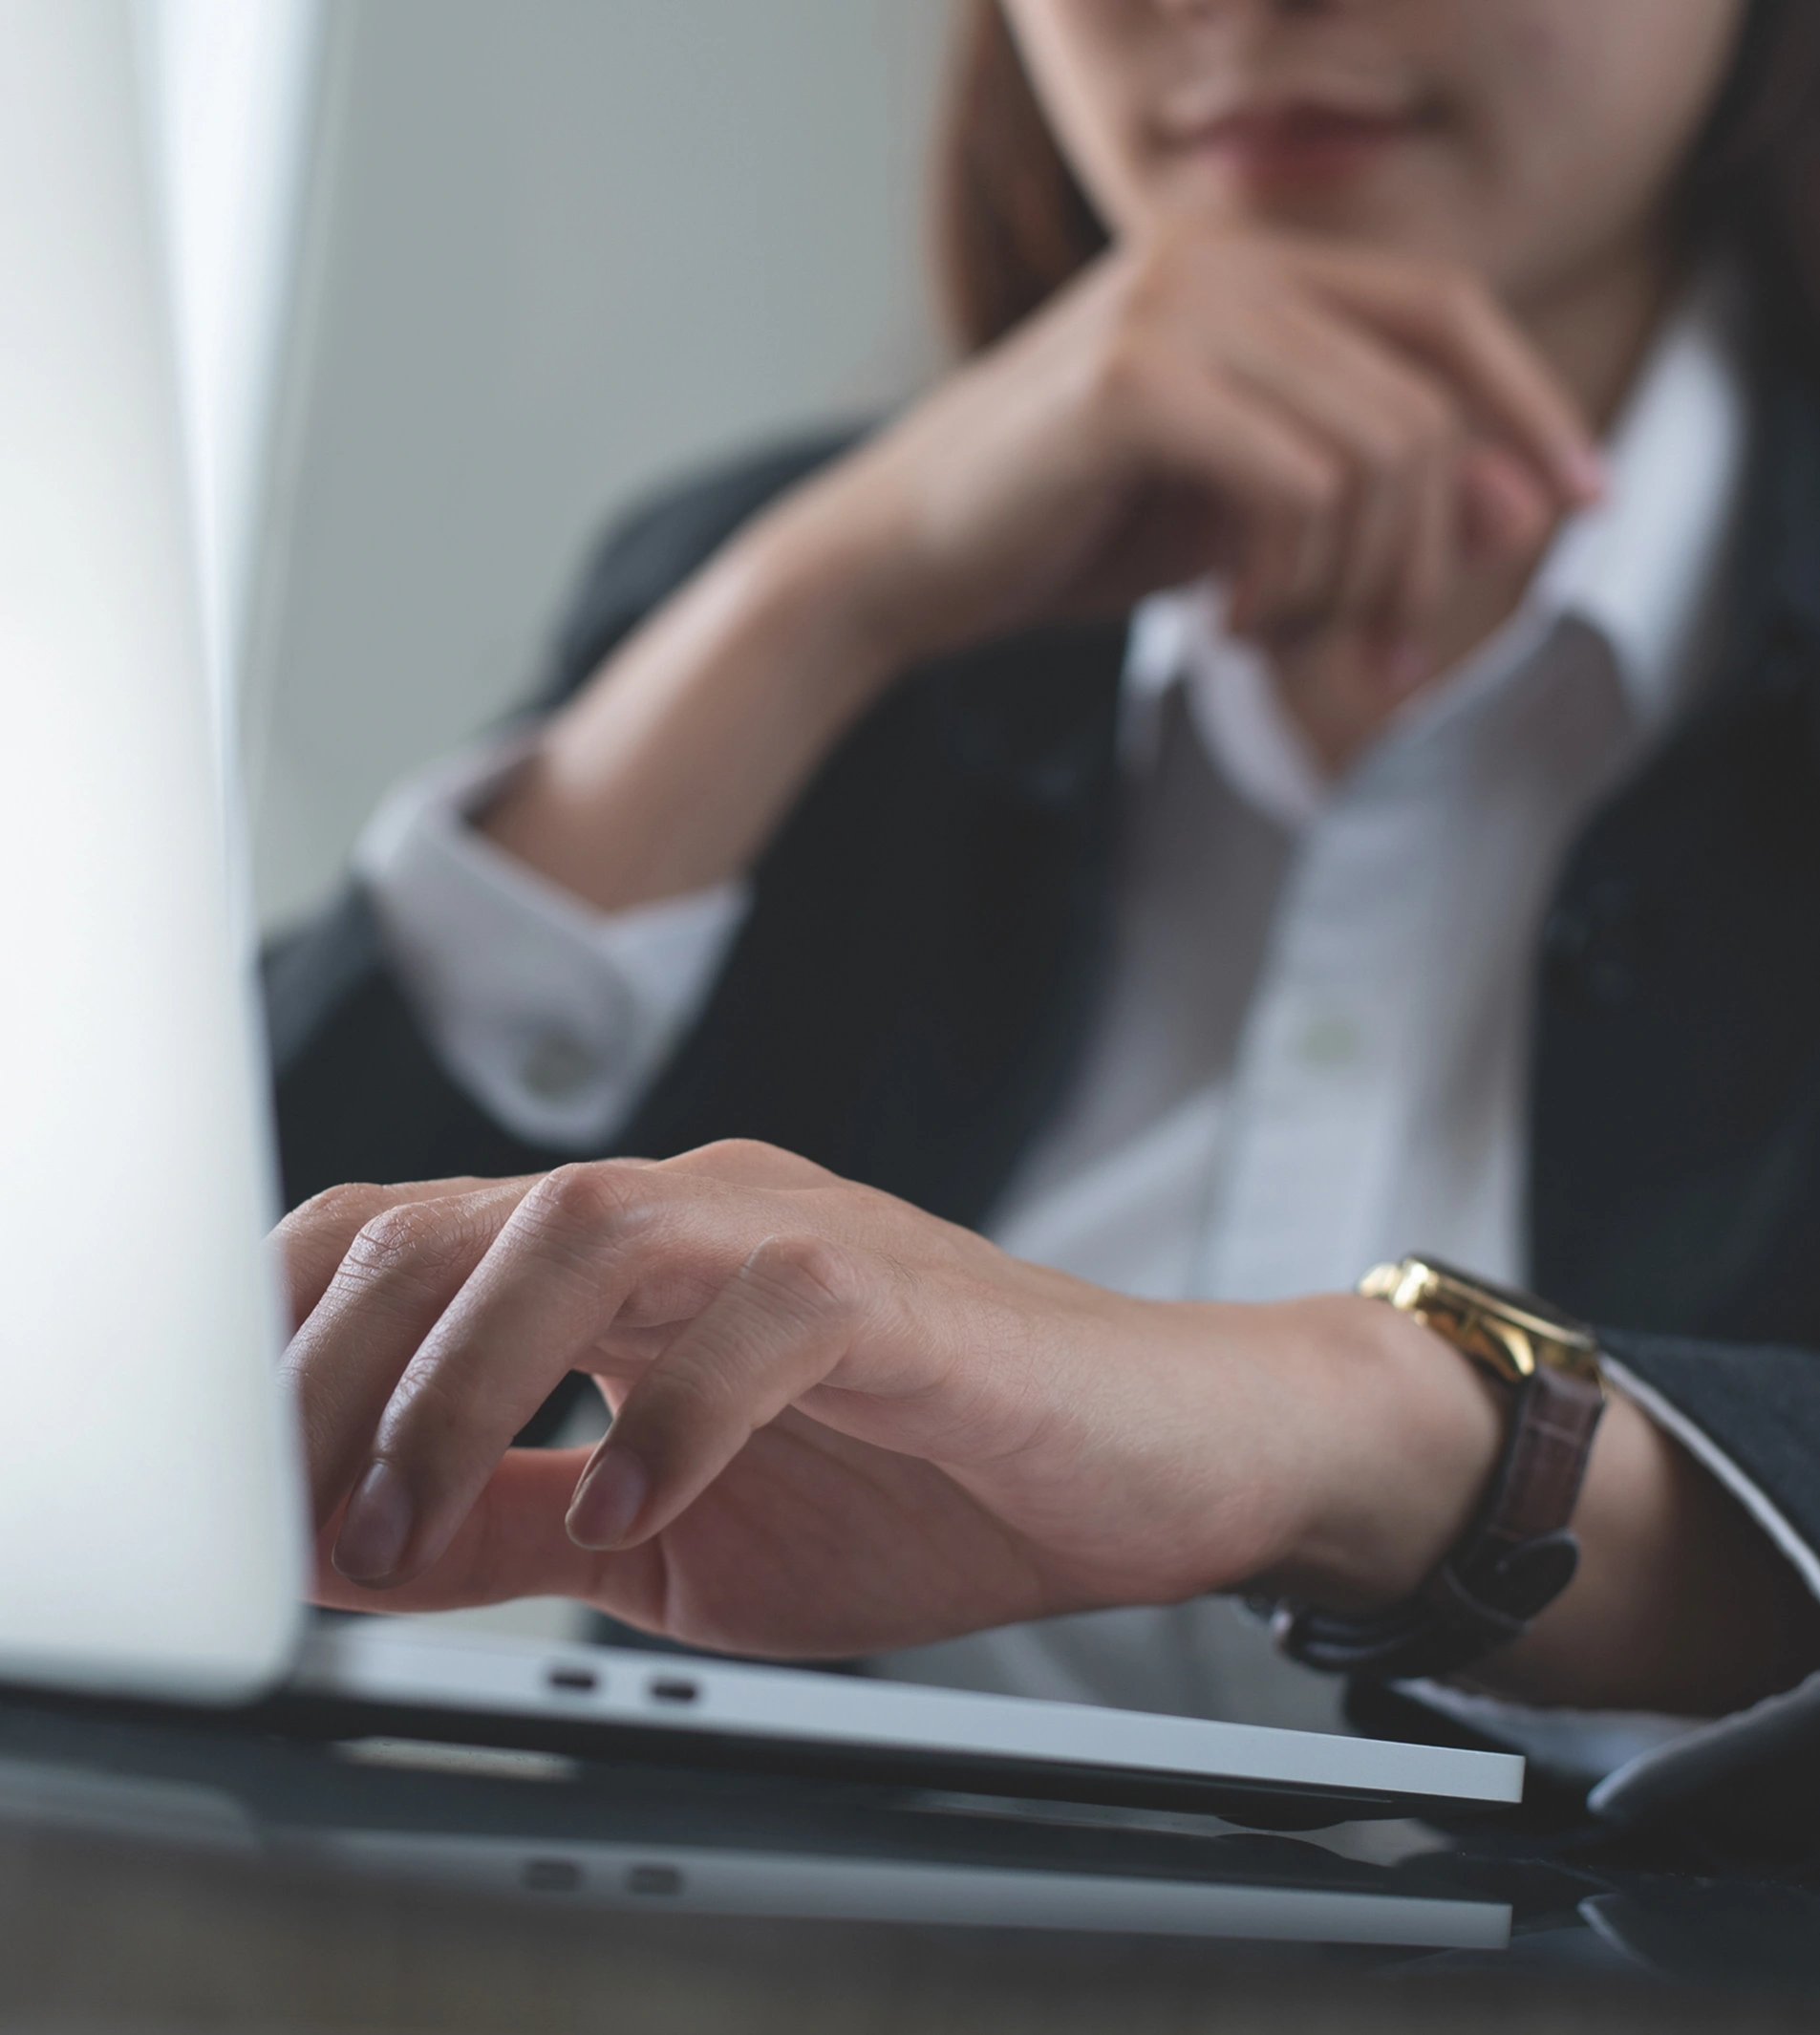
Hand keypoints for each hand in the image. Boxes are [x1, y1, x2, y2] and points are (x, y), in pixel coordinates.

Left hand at [276, 1141, 1499, 1658]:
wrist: (1154, 1461)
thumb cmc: (932, 1479)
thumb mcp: (665, 1539)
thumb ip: (505, 1528)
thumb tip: (340, 1555)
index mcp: (623, 1266)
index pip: (400, 1239)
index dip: (283, 1346)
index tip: (223, 1490)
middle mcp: (690, 1215)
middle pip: (450, 1218)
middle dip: (330, 1376)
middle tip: (291, 1532)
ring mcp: (791, 1236)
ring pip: (577, 1224)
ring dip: (464, 1381)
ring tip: (413, 1528)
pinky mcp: (897, 1291)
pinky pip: (756, 1316)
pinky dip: (665, 1420)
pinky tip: (623, 1515)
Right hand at [793, 220, 1600, 681]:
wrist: (890, 563)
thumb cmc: (1058, 536)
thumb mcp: (1241, 517)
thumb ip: (1373, 495)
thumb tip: (1528, 506)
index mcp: (1245, 270)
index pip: (1444, 310)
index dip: (1529, 404)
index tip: (1583, 501)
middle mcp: (1218, 260)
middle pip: (1423, 403)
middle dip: (1429, 555)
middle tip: (1379, 656)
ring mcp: (1172, 308)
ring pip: (1373, 454)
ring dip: (1350, 585)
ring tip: (1267, 639)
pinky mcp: (1132, 380)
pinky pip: (1295, 488)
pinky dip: (1287, 581)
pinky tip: (1222, 624)